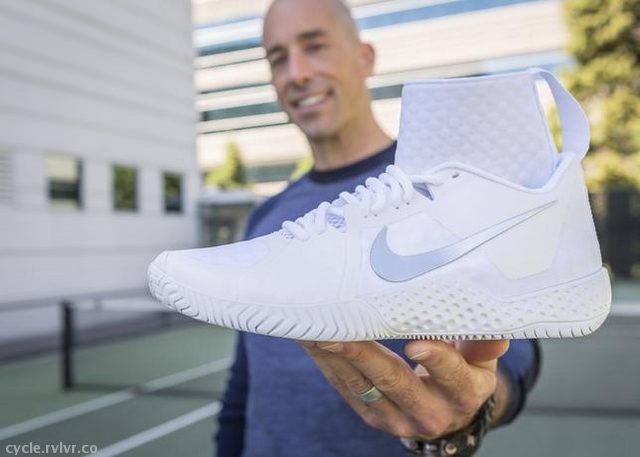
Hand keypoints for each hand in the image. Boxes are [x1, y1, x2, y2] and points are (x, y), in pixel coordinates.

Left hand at [299, 339, 509, 439]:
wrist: (446, 411)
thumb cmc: (464, 372)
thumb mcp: (481, 360)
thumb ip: (483, 344)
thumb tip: (496, 335)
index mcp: (463, 394)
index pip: (452, 377)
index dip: (436, 360)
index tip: (416, 344)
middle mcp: (428, 412)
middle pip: (395, 381)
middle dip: (365, 356)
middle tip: (341, 331)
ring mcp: (394, 417)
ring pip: (362, 385)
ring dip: (335, 356)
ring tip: (315, 328)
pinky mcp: (369, 413)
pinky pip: (345, 386)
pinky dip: (327, 361)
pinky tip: (311, 338)